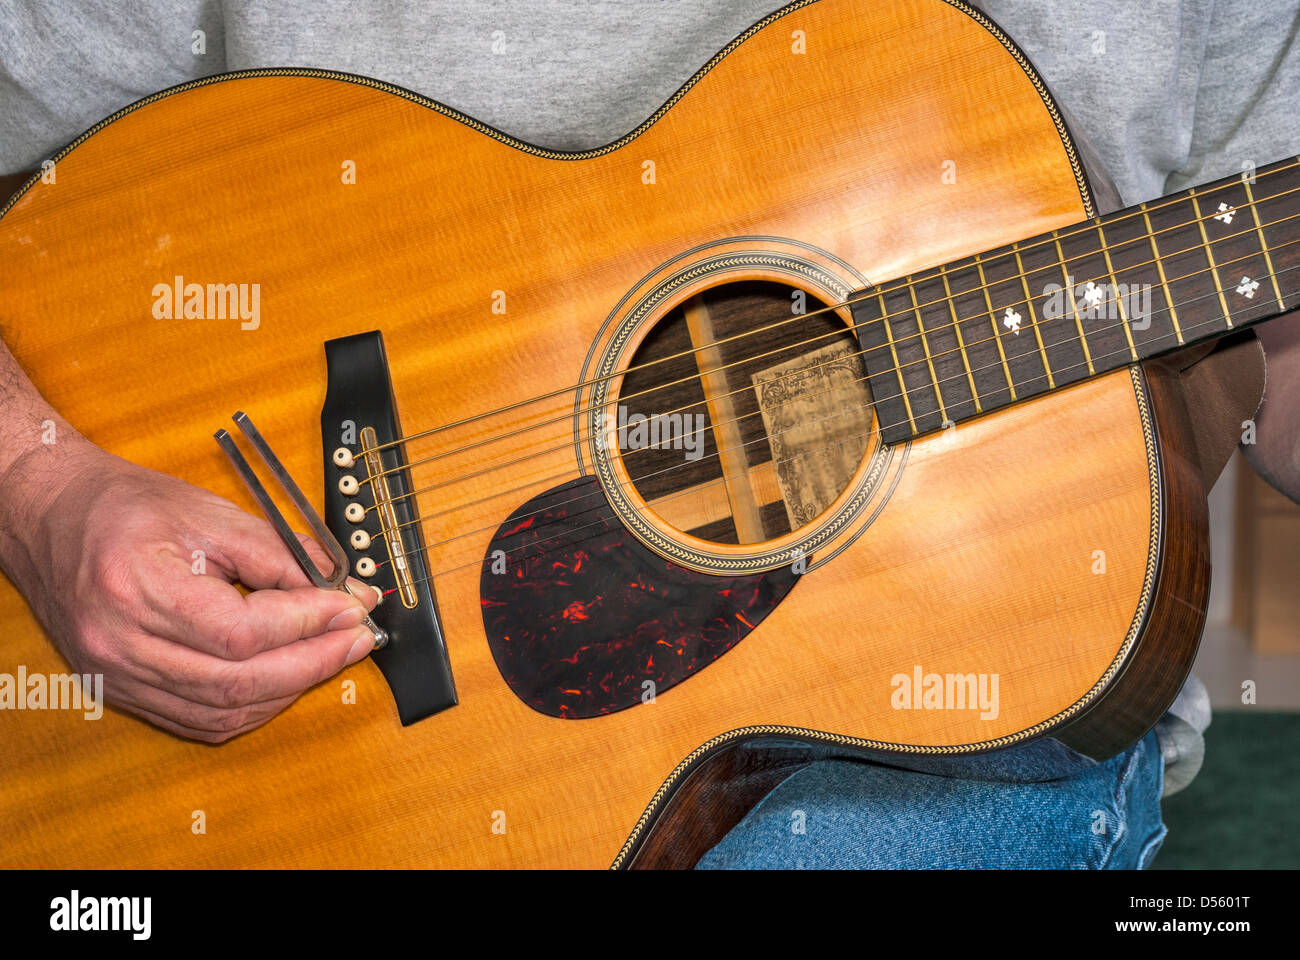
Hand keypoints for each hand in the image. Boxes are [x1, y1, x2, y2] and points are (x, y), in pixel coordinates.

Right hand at [3, 437, 377, 741]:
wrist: (50, 517)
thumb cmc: (123, 507)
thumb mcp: (210, 513)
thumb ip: (279, 554)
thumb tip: (341, 589)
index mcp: (137, 590)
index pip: (244, 632)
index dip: (310, 624)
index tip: (353, 607)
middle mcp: (121, 645)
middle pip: (238, 682)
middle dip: (314, 663)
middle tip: (358, 638)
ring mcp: (116, 676)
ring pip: (222, 711)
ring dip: (288, 689)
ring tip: (330, 656)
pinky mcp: (120, 691)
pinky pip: (199, 719)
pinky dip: (251, 705)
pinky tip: (283, 678)